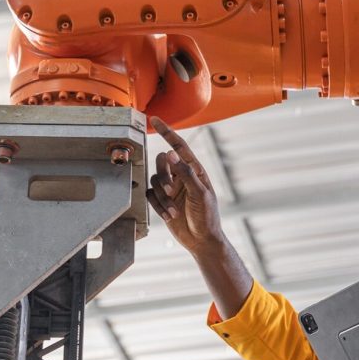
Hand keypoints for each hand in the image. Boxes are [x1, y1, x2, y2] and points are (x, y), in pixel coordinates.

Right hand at [146, 117, 224, 254]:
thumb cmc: (207, 216)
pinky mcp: (162, 201)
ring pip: (154, 180)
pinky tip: (170, 216)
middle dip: (163, 177)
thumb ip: (185, 173)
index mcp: (194, 170)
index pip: (179, 146)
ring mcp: (171, 188)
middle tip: (171, 191)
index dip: (167, 132)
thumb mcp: (200, 193)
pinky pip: (151, 196)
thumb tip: (171, 154)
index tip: (155, 119)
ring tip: (174, 211)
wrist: (201, 240)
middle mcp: (181, 176)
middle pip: (162, 163)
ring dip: (162, 197)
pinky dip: (158, 206)